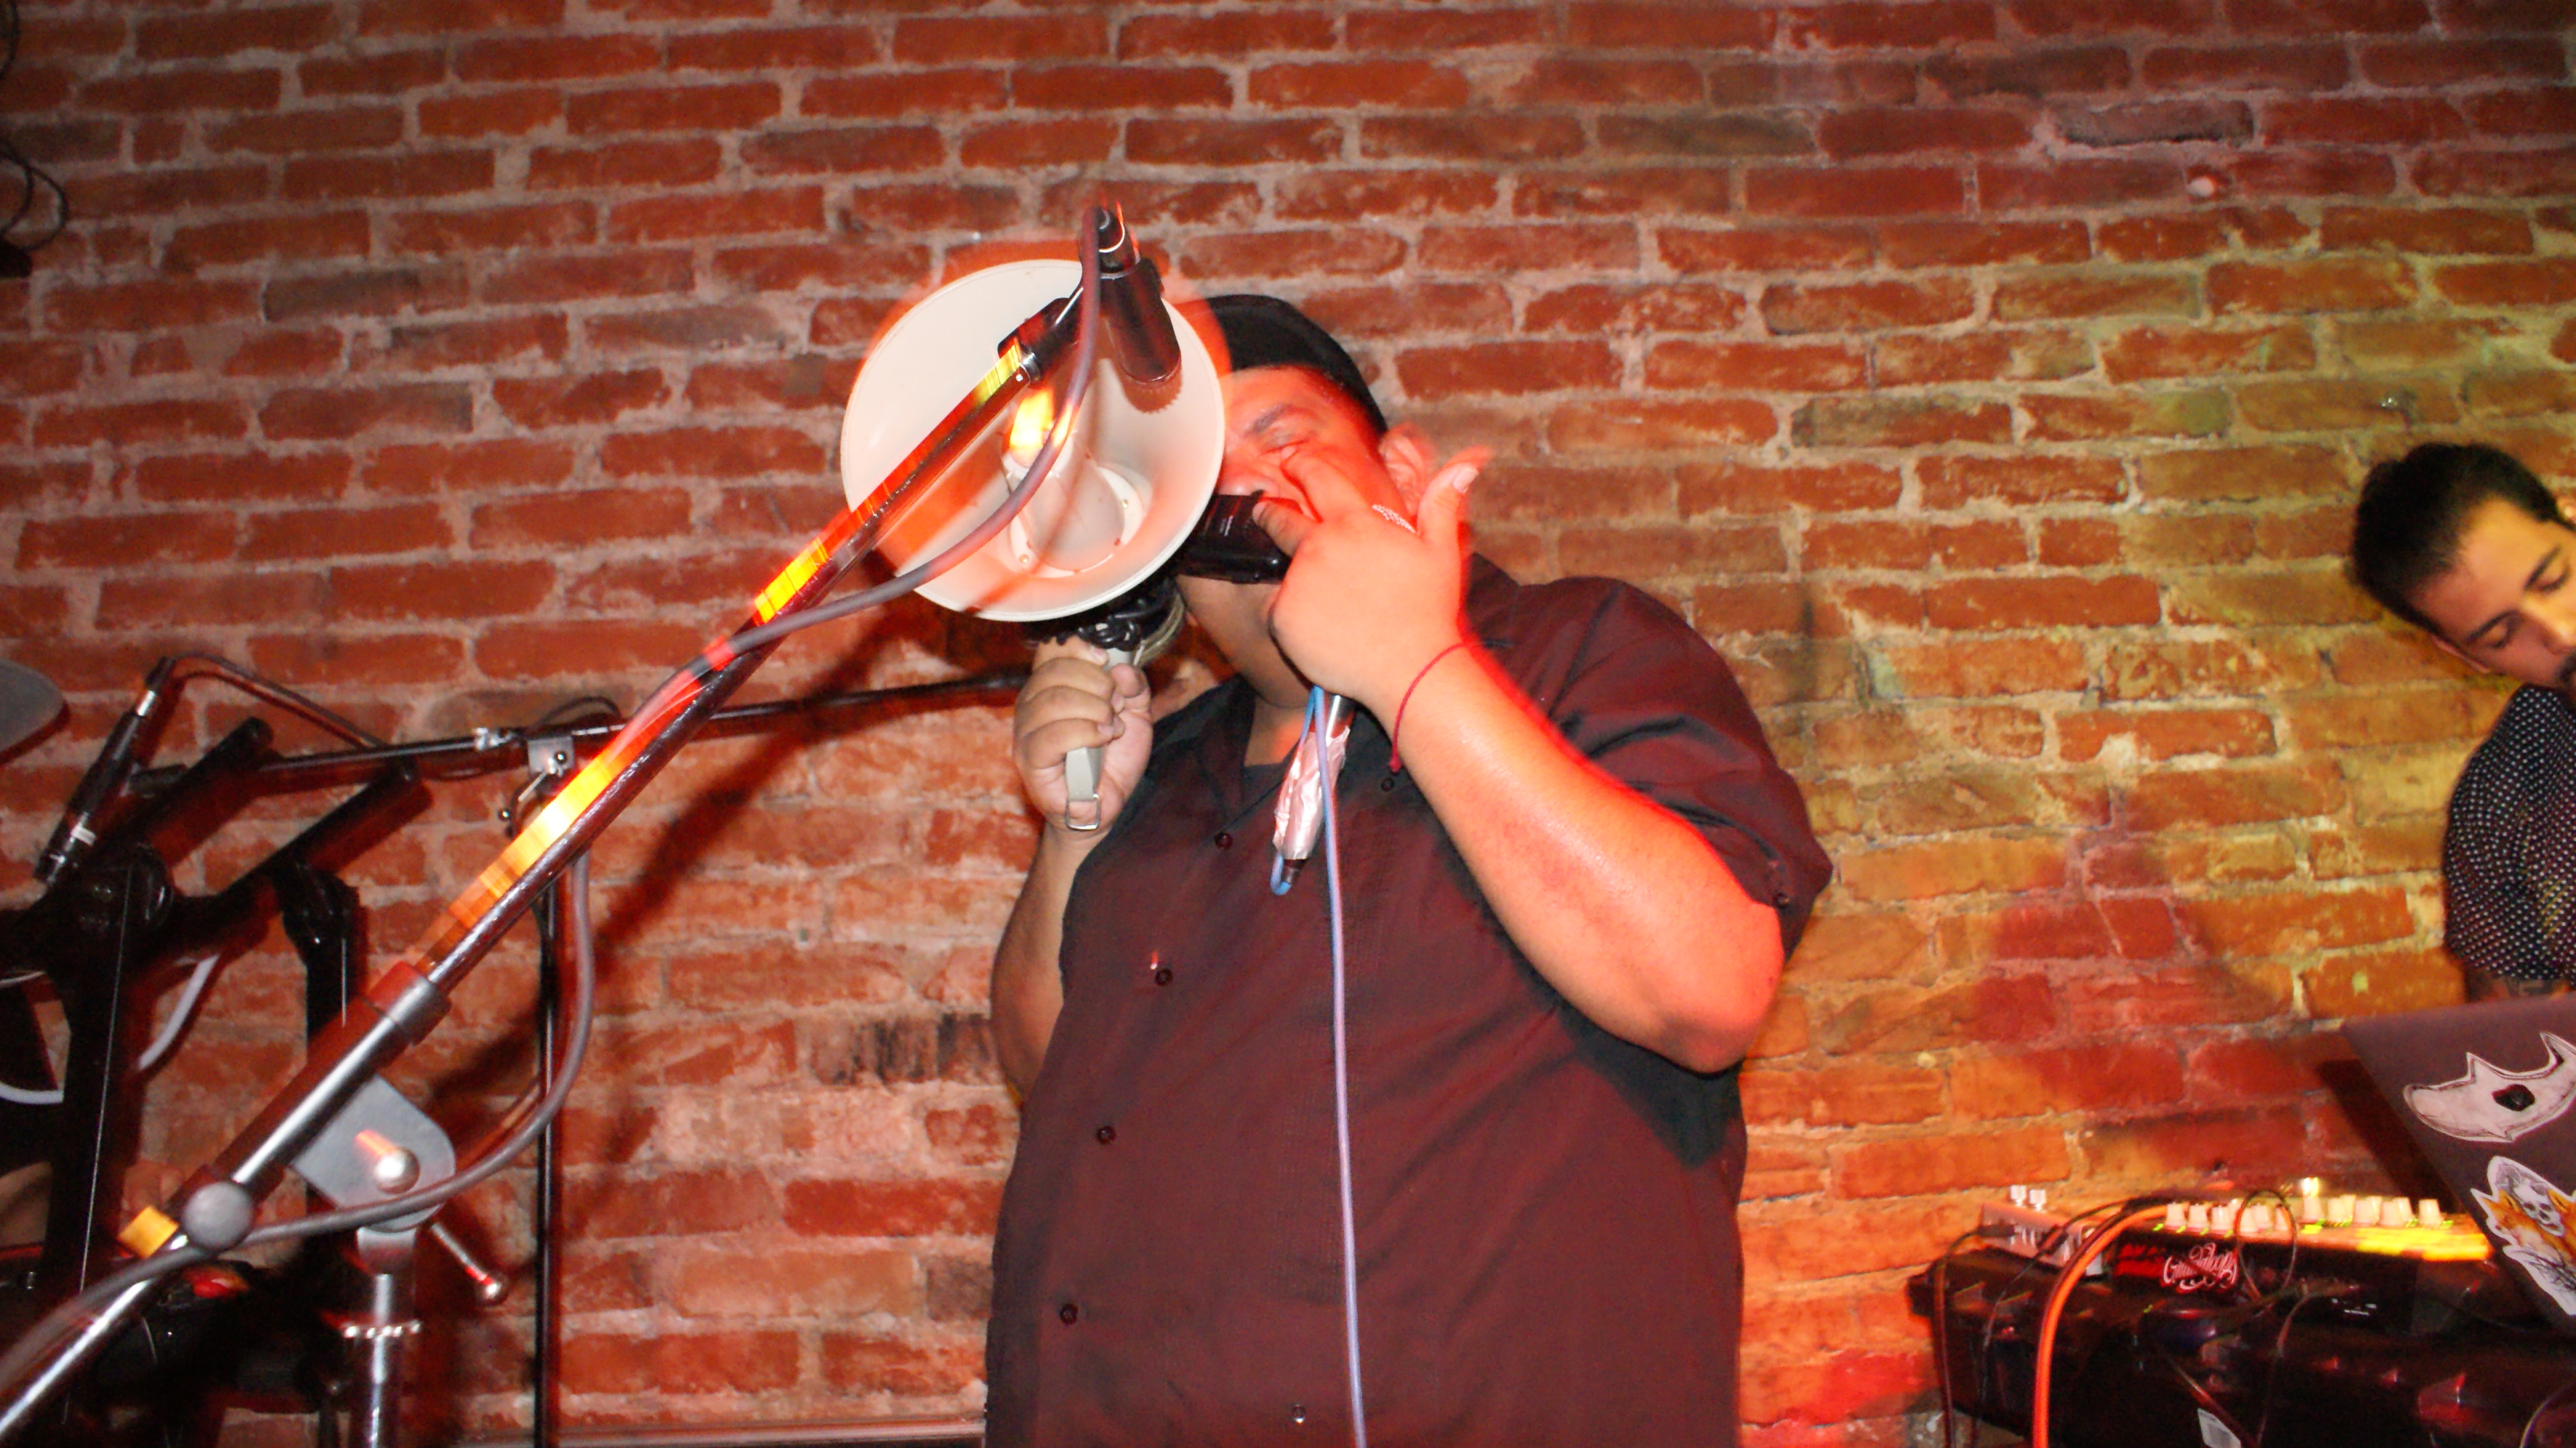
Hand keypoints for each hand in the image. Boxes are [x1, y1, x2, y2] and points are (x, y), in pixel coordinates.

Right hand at [1011, 638, 1152, 834]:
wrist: (1105, 805)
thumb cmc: (1112, 759)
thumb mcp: (1135, 715)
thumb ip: (1135, 687)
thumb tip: (1122, 669)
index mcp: (1051, 686)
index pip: (1050, 650)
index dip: (1078, 648)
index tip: (1105, 661)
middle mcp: (1031, 704)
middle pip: (1055, 672)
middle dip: (1096, 682)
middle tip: (1116, 703)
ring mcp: (1026, 733)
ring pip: (1054, 701)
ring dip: (1094, 708)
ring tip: (1112, 725)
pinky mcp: (1029, 761)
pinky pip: (1051, 736)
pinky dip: (1084, 732)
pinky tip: (1102, 738)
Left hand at [1249, 446, 1488, 711]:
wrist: (1410, 669)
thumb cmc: (1428, 611)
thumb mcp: (1441, 551)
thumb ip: (1443, 503)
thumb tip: (1468, 462)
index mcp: (1355, 524)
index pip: (1319, 479)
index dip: (1303, 465)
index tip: (1293, 461)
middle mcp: (1319, 546)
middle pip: (1280, 518)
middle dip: (1270, 512)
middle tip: (1266, 511)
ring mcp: (1297, 581)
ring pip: (1283, 569)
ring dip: (1295, 574)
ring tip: (1324, 599)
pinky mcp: (1282, 617)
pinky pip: (1278, 609)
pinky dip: (1294, 615)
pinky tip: (1322, 628)